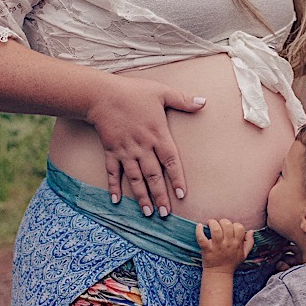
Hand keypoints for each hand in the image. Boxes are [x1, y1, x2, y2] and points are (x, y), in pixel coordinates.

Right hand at [86, 74, 205, 217]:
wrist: (101, 94)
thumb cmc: (133, 92)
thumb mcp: (161, 92)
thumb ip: (183, 100)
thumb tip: (203, 102)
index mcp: (157, 134)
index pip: (171, 160)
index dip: (177, 178)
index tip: (182, 194)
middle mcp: (142, 146)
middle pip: (154, 175)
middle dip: (160, 195)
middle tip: (165, 214)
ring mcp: (125, 150)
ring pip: (135, 178)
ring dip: (141, 196)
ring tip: (147, 213)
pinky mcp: (111, 151)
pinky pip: (113, 172)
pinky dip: (114, 186)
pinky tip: (116, 200)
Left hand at [196, 218, 253, 271]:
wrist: (219, 274)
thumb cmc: (231, 263)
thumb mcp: (244, 254)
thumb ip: (249, 243)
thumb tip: (251, 231)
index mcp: (237, 244)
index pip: (239, 227)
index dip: (235, 225)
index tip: (230, 228)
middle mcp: (227, 244)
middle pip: (227, 225)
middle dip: (223, 221)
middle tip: (219, 225)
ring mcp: (217, 246)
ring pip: (216, 229)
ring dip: (212, 223)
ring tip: (210, 223)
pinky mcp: (207, 249)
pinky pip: (202, 238)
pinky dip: (199, 231)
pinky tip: (199, 226)